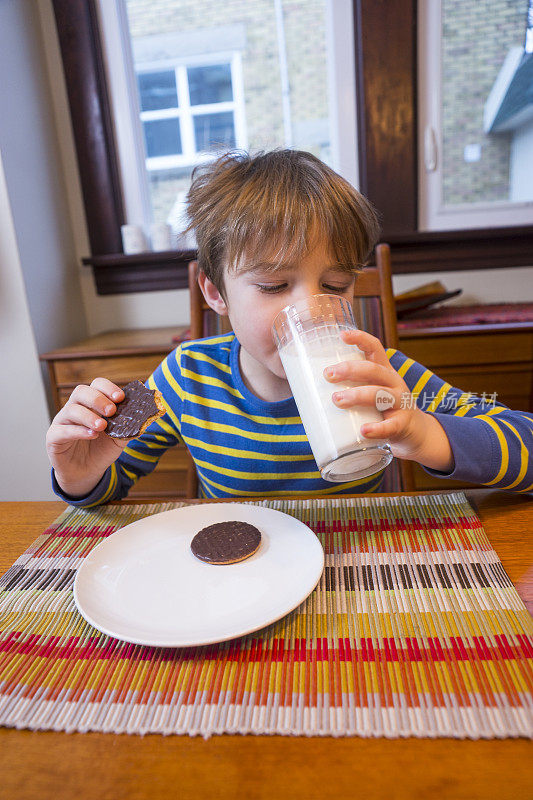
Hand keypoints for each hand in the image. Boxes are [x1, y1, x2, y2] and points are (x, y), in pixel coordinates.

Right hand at [46, 378, 130, 497]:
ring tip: (102, 426)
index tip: (121, 398)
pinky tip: (92, 435)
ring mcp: (62, 422)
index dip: (108, 388)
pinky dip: (78, 431)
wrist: (87, 472)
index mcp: (91, 403)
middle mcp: (74, 408)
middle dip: (98, 399)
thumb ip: (130, 427)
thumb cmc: (102, 450)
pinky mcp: (53, 438)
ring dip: (89, 416)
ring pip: (70, 410)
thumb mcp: (119, 438)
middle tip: (112, 410)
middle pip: (81, 392)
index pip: (96, 385)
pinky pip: (62, 430)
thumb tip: (146, 417)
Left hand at [323, 330, 453, 471]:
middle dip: (349, 370)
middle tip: (328, 374)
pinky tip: (364, 431)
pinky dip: (377, 429)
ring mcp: (400, 403)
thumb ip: (348, 387)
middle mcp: (394, 383)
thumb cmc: (382, 409)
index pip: (375, 348)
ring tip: (337, 400)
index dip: (360, 339)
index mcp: (384, 371)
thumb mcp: (371, 391)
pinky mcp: (402, 424)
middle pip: (373, 370)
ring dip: (357, 395)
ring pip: (380, 394)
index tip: (341, 335)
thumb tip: (306, 389)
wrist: (415, 432)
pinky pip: (390, 426)